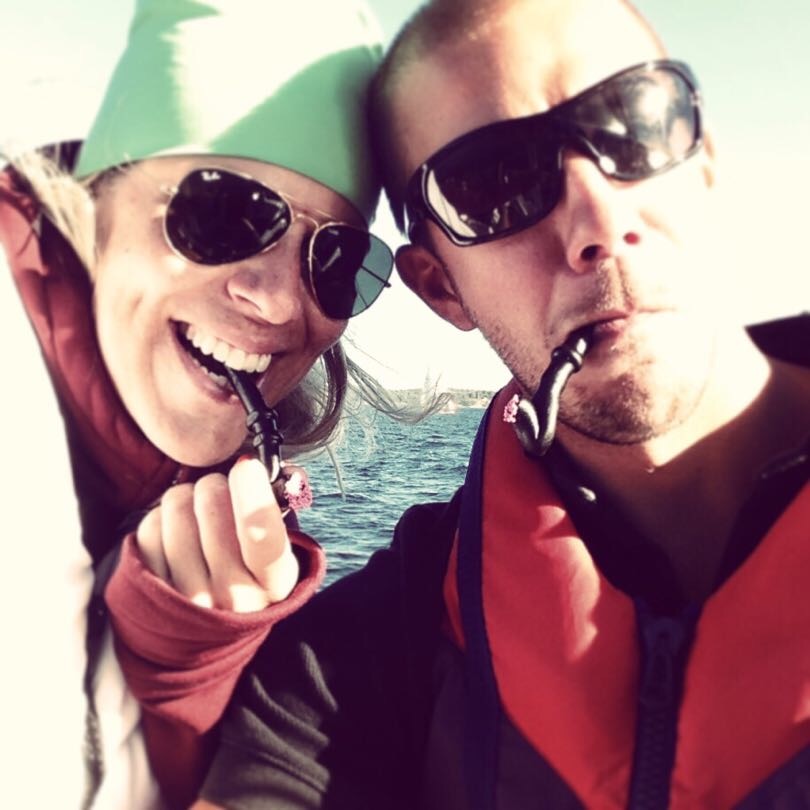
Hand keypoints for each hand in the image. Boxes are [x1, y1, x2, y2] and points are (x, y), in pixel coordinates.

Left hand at [136, 457, 298, 611]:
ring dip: (186, 495)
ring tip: (196, 508)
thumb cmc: (249, 566)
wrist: (210, 622)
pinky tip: (175, 528)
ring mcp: (189, 599)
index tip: (246, 465)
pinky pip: (151, 529)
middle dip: (216, 484)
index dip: (253, 494)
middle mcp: (233, 598)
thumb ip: (285, 504)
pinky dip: (162, 516)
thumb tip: (285, 470)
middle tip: (218, 489)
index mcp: (274, 584)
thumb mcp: (279, 546)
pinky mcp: (152, 591)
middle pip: (213, 511)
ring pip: (178, 511)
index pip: (265, 539)